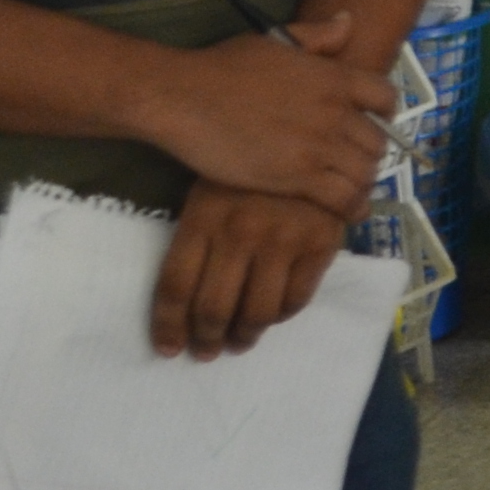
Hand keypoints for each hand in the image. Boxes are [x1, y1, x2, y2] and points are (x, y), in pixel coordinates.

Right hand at [137, 13, 397, 213]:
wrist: (182, 97)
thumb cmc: (221, 66)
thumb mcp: (274, 40)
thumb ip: (316, 36)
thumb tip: (349, 21)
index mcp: (333, 77)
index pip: (385, 97)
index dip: (385, 113)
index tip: (376, 121)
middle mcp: (336, 112)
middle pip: (377, 142)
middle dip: (369, 153)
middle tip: (354, 161)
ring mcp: (319, 146)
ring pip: (365, 172)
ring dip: (361, 182)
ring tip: (350, 188)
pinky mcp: (299, 178)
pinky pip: (344, 199)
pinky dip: (352, 208)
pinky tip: (348, 211)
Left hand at [148, 182, 351, 359]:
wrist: (317, 137)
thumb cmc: (249, 169)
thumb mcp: (210, 190)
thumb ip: (198, 238)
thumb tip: (184, 299)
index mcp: (204, 217)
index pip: (175, 285)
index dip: (168, 325)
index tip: (168, 348)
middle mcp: (241, 233)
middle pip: (213, 306)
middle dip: (205, 339)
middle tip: (205, 352)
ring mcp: (283, 241)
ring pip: (256, 311)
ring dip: (244, 336)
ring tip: (238, 342)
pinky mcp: (320, 245)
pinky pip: (296, 299)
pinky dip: (280, 316)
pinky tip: (271, 315)